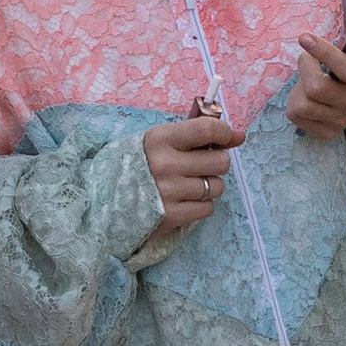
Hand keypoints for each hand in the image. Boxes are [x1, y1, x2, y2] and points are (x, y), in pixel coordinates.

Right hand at [143, 110, 241, 229]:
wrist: (105, 199)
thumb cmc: (139, 164)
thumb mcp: (160, 140)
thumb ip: (197, 134)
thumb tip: (240, 135)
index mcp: (160, 139)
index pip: (207, 129)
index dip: (225, 133)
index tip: (226, 138)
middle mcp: (165, 164)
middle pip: (220, 161)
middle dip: (215, 163)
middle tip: (199, 166)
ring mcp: (168, 192)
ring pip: (217, 187)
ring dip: (208, 186)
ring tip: (188, 185)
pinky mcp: (171, 216)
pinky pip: (207, 208)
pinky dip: (200, 205)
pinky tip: (183, 200)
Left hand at [291, 0, 345, 144]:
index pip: (345, 69)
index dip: (323, 53)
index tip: (303, 36)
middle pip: (316, 88)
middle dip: (305, 66)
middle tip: (308, 55)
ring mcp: (339, 119)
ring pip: (303, 104)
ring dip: (299, 85)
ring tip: (310, 75)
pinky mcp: (325, 131)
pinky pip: (296, 116)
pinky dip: (296, 102)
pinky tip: (309, 94)